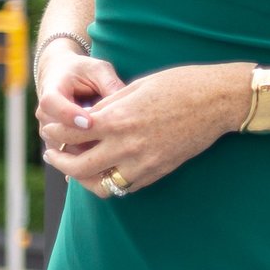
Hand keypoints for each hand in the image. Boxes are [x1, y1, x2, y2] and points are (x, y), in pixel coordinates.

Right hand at [36, 51, 125, 163]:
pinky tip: (103, 169)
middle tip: (105, 146)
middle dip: (80, 140)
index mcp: (52, 91)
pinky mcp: (58, 142)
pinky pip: (68, 156)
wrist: (63, 76)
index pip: (53, 104)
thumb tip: (129, 103)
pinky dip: (84, 161)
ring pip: (62, 148)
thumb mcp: (98, 70)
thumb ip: (109, 84)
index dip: (70, 114)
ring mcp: (49, 131)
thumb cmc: (84, 71)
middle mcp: (45, 115)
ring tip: (108, 160)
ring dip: (83, 153)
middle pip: (56, 132)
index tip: (89, 122)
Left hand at [45, 62, 249, 197]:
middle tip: (53, 154)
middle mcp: (127, 145)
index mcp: (118, 119)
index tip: (49, 128)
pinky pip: (124, 185)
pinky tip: (106, 169)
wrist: (220, 100)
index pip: (71, 132)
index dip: (54, 131)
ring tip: (75, 168)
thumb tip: (86, 118)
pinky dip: (109, 181)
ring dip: (82, 178)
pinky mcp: (158, 171)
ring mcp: (144, 162)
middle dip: (59, 160)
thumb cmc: (181, 84)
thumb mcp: (137, 86)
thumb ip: (108, 105)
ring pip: (99, 184)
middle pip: (78, 166)